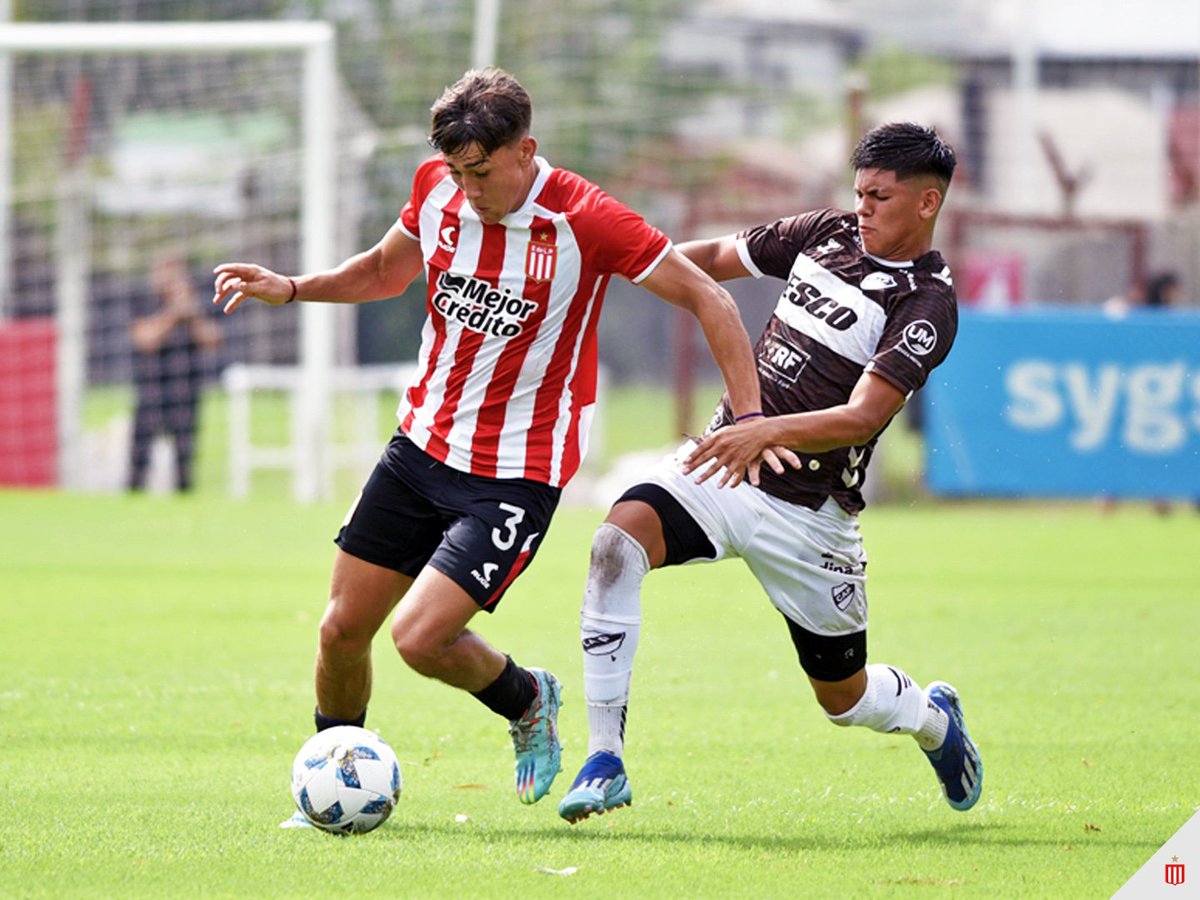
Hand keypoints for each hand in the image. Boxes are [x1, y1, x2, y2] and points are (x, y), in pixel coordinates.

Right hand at [212, 263, 292, 313]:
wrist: (287, 293)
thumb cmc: (277, 287)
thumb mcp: (263, 288)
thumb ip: (248, 287)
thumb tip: (234, 286)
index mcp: (251, 271)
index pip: (234, 268)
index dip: (224, 269)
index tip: (215, 272)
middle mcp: (248, 276)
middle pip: (230, 277)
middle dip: (221, 284)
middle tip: (218, 293)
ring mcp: (248, 283)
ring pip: (232, 287)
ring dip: (224, 294)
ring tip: (216, 302)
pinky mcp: (250, 291)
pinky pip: (238, 296)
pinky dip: (233, 302)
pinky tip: (227, 310)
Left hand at [682, 418, 800, 487]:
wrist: (760, 431)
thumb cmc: (741, 431)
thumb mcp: (725, 431)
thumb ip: (714, 438)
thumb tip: (702, 444)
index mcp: (717, 436)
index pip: (701, 447)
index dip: (692, 456)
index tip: (684, 462)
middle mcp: (722, 445)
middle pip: (705, 457)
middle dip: (693, 466)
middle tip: (684, 473)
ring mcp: (731, 453)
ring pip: (715, 467)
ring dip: (705, 476)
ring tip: (696, 482)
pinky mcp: (740, 460)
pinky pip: (730, 472)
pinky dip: (724, 480)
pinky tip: (718, 486)